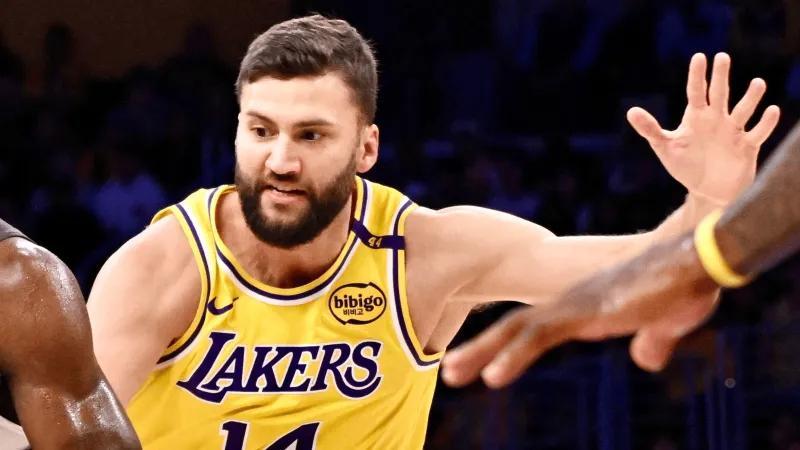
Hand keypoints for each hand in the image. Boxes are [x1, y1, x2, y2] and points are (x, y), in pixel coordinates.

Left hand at [441, 233, 719, 388]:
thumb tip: (645, 360)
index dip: (508, 342)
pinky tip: (491, 377)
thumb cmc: (684, 286)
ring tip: (450, 373)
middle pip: (515, 326)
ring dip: (481, 353)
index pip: (536, 324)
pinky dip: (512, 356)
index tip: (484, 360)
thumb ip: (651, 341)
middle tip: (450, 369)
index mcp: (583, 305)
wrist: (700, 257)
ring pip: (517, 331)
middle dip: (481, 348)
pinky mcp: (586, 313)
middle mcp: (571, 302)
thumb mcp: (664, 323)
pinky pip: (540, 337)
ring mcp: (575, 305)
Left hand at [628, 53, 779, 202]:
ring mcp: (733, 131)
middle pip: (719, 94)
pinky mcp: (747, 146)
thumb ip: (650, 129)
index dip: (697, 75)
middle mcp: (716, 119)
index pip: (696, 92)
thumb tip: (631, 111)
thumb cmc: (685, 165)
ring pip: (743, 110)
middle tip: (722, 57)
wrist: (707, 190)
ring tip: (757, 83)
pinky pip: (758, 132)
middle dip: (720, 77)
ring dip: (750, 98)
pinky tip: (772, 110)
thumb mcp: (665, 147)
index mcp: (696, 116)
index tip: (699, 57)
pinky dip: (765, 123)